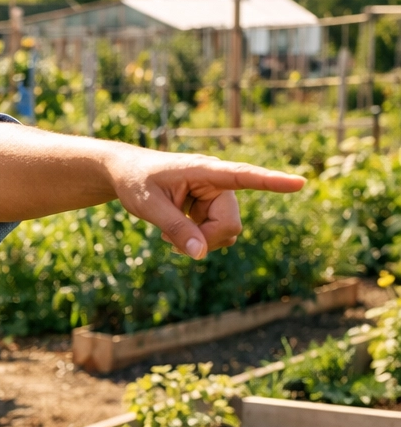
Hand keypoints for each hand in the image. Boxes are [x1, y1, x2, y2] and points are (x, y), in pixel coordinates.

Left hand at [103, 150, 305, 258]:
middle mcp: (218, 182)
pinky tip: (176, 232)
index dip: (272, 182)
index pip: (243, 176)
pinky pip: (217, 235)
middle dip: (205, 239)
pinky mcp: (212, 207)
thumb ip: (176, 229)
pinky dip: (198, 240)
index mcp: (204, 171)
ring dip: (200, 241)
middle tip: (169, 241)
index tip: (299, 182)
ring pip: (225, 232)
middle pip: (229, 224)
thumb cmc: (136, 182)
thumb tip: (200, 255)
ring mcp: (217, 196)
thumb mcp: (149, 207)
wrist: (126, 174)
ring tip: (169, 232)